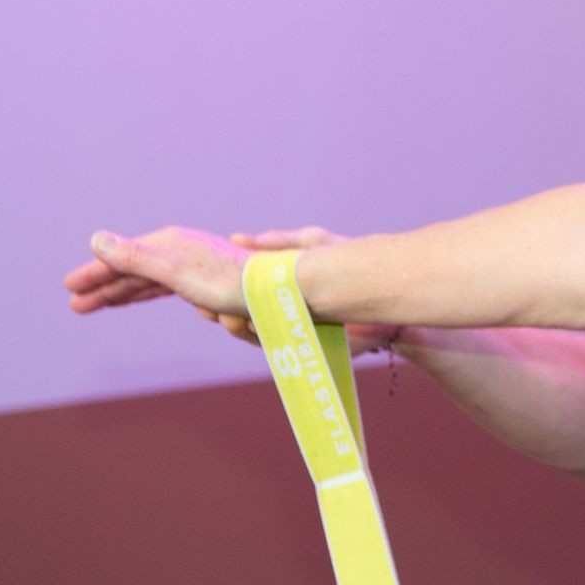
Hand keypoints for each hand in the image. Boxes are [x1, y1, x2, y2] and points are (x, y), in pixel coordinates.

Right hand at [63, 226, 251, 318]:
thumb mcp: (175, 272)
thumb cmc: (227, 282)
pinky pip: (162, 286)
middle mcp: (178, 249)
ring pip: (144, 279)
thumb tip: (96, 240)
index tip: (69, 288)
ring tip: (94, 304)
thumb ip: (135, 258)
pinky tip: (135, 296)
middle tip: (75, 304)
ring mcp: (191, 264)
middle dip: (101, 286)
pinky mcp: (203, 279)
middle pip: (130, 270)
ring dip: (118, 291)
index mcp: (169, 244)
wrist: (274, 289)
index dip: (94, 273)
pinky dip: (142, 292)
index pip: (120, 259)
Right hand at [210, 225, 397, 355]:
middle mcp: (281, 313)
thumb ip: (280, 243)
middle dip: (219, 314)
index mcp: (277, 290)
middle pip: (238, 319)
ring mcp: (293, 331)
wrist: (389, 289)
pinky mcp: (308, 346)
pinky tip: (252, 326)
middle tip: (207, 307)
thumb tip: (237, 238)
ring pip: (253, 335)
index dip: (215, 295)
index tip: (196, 288)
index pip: (236, 296)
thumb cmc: (353, 263)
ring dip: (238, 327)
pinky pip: (276, 345)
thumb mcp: (314, 245)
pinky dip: (261, 337)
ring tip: (228, 316)